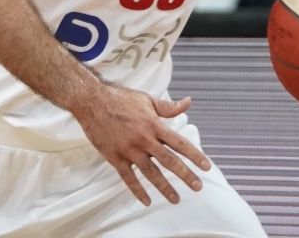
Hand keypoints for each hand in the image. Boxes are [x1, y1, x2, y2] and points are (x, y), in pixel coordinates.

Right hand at [75, 84, 210, 205]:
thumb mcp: (146, 99)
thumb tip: (188, 103)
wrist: (92, 101)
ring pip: (150, 173)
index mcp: (154, 125)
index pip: (179, 143)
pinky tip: (147, 201)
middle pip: (169, 161)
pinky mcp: (115, 157)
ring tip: (175, 199)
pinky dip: (137, 190)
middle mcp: (144, 139)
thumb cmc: (120, 98)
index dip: (194, 155)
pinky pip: (128, 178)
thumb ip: (168, 107)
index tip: (207, 166)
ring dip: (164, 187)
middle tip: (198, 186)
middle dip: (185, 175)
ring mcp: (129, 150)